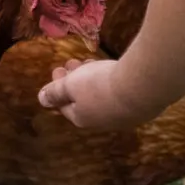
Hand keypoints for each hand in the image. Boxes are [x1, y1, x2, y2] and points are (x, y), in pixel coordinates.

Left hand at [40, 56, 157, 132]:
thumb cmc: (100, 85)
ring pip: (104, 97)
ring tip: (91, 61)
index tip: (57, 69)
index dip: (58, 87)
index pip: (64, 105)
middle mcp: (104, 122)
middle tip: (72, 63)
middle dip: (75, 81)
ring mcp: (126, 117)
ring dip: (93, 79)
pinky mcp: (143, 107)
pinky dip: (113, 82)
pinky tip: (116, 70)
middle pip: (84, 101)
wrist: (144, 86)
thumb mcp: (71, 84)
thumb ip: (56, 91)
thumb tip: (41, 100)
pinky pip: (123, 94)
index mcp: (82, 119)